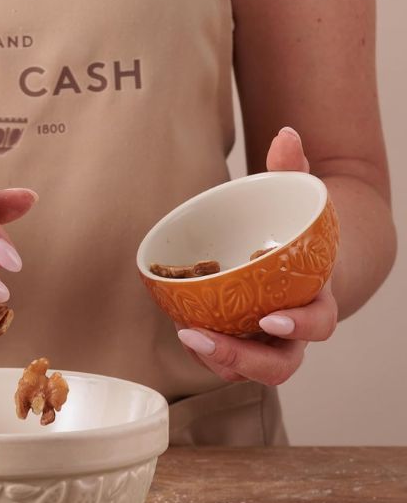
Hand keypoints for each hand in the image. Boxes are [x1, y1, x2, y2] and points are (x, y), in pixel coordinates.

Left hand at [176, 127, 338, 385]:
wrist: (301, 263)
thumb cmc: (297, 233)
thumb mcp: (297, 201)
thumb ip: (291, 170)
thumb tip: (285, 131)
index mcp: (317, 298)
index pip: (318, 322)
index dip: (300, 326)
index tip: (272, 320)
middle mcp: (294, 332)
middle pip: (280, 365)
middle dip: (243, 358)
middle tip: (203, 338)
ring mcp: (267, 346)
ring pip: (248, 371)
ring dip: (217, 360)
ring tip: (186, 336)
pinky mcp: (243, 346)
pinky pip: (226, 362)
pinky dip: (206, 354)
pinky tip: (184, 331)